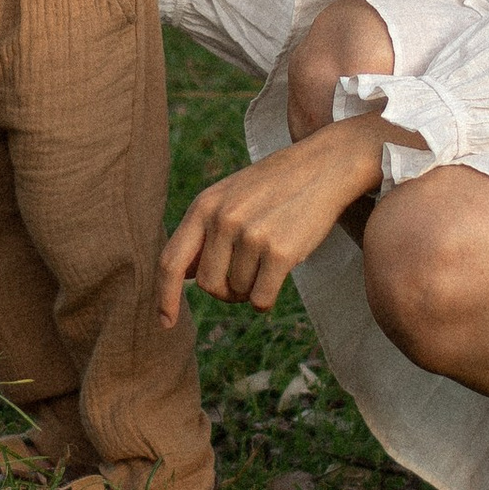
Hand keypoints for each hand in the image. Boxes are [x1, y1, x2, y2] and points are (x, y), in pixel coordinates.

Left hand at [159, 116, 386, 323]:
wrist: (324, 166)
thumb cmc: (274, 187)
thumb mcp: (229, 197)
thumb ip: (204, 232)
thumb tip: (182, 275)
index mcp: (203, 206)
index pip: (171, 261)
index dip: (164, 296)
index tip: (165, 323)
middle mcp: (222, 219)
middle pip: (207, 285)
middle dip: (225, 291)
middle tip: (244, 278)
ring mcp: (251, 235)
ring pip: (238, 292)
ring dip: (252, 288)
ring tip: (268, 261)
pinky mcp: (280, 251)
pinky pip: (261, 299)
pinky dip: (266, 299)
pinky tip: (277, 279)